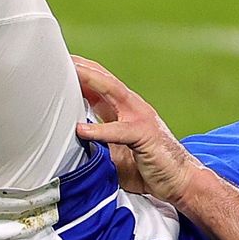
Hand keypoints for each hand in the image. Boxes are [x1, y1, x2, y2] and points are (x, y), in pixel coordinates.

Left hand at [72, 56, 205, 205]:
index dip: (80, 74)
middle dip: (82, 67)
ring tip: (69, 74)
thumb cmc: (147, 169)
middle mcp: (132, 108)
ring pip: (113, 92)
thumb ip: (96, 143)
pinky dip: (100, 130)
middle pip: (104, 79)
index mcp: (124, 111)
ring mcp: (140, 118)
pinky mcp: (146, 135)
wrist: (180, 181)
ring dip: (90, 81)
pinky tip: (82, 130)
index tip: (57, 65)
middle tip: (59, 58)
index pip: (99, 86)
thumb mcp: (114, 153)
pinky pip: (119, 130)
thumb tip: (69, 141)